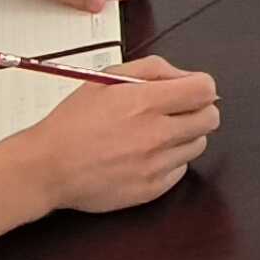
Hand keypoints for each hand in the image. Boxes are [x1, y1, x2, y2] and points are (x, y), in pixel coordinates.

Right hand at [9, 57, 221, 214]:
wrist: (48, 167)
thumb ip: (152, 69)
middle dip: (198, 110)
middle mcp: (156, 134)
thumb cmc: (74, 121)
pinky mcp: (152, 189)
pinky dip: (170, 161)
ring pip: (198, 145)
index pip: (205, 89)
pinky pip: (181, 170)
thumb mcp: (107, 79)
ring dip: (185, 136)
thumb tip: (186, 76)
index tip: (190, 90)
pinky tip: (146, 156)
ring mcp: (156, 165)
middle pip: (210, 119)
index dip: (200, 87)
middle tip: (176, 112)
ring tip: (155, 135)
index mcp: (145, 102)